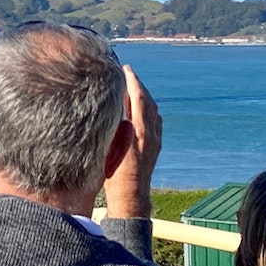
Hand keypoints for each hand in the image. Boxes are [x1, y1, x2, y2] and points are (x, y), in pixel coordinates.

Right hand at [103, 65, 161, 218]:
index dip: (132, 81)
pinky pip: (156, 121)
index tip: (126, 68)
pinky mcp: (156, 147)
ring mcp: (155, 140)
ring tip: (134, 88)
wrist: (131, 196)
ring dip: (145, 97)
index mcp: (139, 131)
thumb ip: (114, 125)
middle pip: (148, 101)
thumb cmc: (114, 175)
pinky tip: (141, 110)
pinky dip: (149, 110)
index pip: (138, 98)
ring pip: (154, 111)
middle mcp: (151, 133)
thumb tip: (112, 105)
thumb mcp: (109, 147)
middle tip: (129, 73)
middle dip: (139, 85)